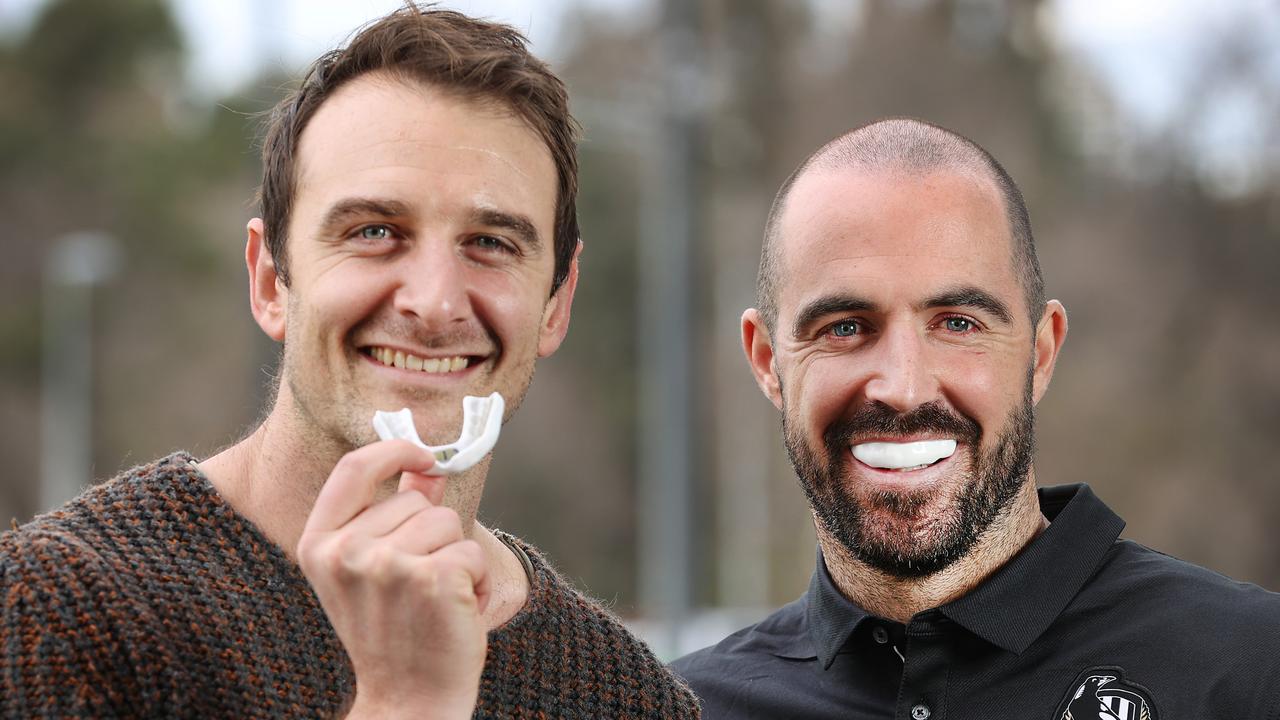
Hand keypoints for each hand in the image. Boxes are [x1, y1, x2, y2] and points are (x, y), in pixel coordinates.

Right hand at [297, 440, 489, 719]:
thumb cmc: (395, 635)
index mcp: (318, 544)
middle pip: (418, 500)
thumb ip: (396, 513)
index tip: (424, 457)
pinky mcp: (432, 578)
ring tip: (437, 600)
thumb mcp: (374, 570)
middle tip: (420, 588)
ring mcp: (387, 565)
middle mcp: (346, 552)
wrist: (407, 701)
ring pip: (449, 523)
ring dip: (457, 559)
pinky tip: (458, 612)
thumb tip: (428, 466)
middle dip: (434, 535)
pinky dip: (478, 581)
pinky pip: (473, 552)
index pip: (354, 468)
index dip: (395, 450)